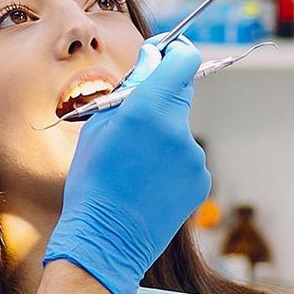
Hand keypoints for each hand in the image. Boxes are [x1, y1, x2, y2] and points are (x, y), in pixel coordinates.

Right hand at [43, 37, 208, 293]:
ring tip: (135, 170)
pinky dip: (171, 166)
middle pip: (179, 96)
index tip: (167, 55)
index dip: (176, 53)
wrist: (106, 239)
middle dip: (159, 103)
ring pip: (180, 132)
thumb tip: (151, 60)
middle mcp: (178, 129)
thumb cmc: (92, 182)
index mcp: (147, 108)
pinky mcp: (201, 180)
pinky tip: (148, 186)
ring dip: (163, 139)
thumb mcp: (97, 127)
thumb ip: (128, 90)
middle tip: (133, 130)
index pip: (183, 60)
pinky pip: (187, 160)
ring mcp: (194, 156)